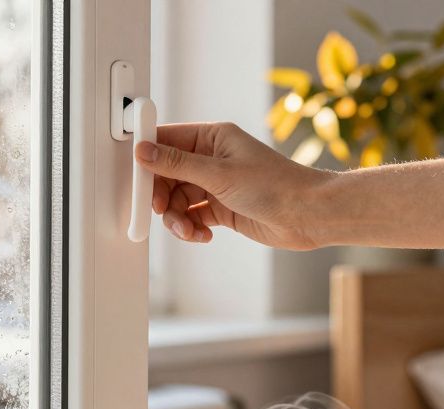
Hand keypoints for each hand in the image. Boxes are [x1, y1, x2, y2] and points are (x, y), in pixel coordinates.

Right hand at [135, 122, 334, 249]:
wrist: (308, 215)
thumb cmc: (276, 185)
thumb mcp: (220, 174)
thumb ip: (178, 164)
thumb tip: (145, 151)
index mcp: (212, 138)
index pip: (167, 140)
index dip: (148, 157)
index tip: (134, 175)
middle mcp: (212, 159)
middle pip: (167, 175)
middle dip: (162, 196)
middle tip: (159, 211)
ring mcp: (216, 184)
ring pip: (178, 200)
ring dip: (177, 218)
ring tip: (188, 230)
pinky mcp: (221, 208)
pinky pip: (193, 217)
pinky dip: (192, 228)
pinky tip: (202, 235)